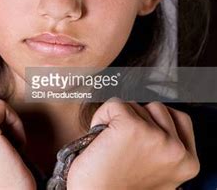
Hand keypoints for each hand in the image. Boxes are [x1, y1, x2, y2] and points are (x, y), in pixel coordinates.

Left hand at [67, 98, 199, 189]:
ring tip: (110, 146)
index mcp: (187, 162)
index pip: (180, 119)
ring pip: (134, 105)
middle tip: (121, 144)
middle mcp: (175, 149)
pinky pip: (113, 105)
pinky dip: (101, 117)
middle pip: (157, 108)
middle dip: (136, 119)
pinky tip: (99, 139)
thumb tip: (156, 126)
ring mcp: (154, 135)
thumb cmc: (117, 189)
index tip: (140, 133)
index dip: (156, 121)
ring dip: (117, 120)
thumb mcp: (157, 173)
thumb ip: (164, 151)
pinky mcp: (129, 126)